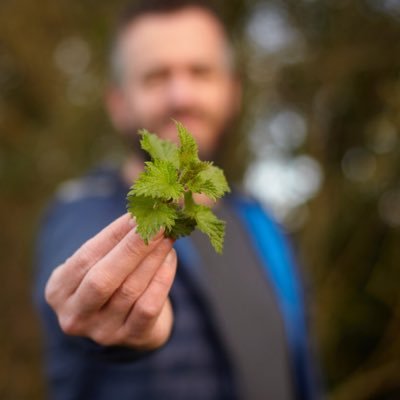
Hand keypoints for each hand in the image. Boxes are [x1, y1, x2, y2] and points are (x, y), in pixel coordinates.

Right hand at [45, 214, 176, 349]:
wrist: (126, 321)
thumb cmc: (111, 281)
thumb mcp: (100, 262)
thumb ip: (115, 241)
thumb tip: (144, 211)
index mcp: (59, 290)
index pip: (86, 257)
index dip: (114, 234)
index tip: (138, 214)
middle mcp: (75, 315)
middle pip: (104, 278)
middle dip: (134, 247)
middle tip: (158, 224)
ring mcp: (102, 331)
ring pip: (130, 290)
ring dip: (153, 258)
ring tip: (167, 236)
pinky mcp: (131, 338)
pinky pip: (149, 306)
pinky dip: (162, 278)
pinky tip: (170, 258)